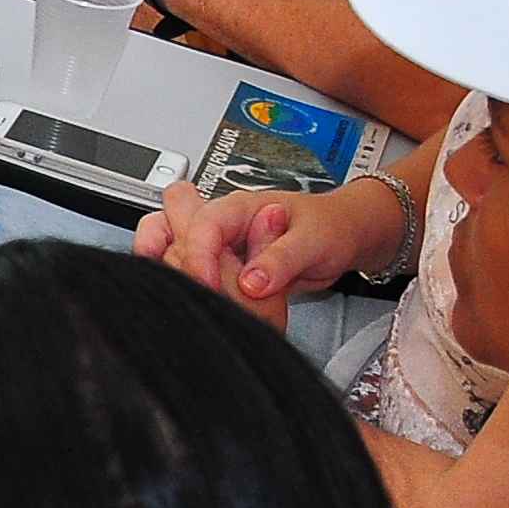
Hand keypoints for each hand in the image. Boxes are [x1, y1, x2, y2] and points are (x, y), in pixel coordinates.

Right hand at [132, 178, 383, 313]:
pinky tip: (189, 300)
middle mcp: (220, 222)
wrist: (342, 235)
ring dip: (166, 267)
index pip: (202, 225)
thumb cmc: (330, 227)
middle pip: (167, 225)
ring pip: (166, 244)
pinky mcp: (219, 264)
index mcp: (240, 208)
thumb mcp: (314, 241)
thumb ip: (281, 260)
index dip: (201, 257)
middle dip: (171, 258)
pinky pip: (185, 267)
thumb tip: (249, 282)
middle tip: (192, 290)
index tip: (210, 286)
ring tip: (181, 295)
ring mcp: (216, 243)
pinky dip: (179, 281)